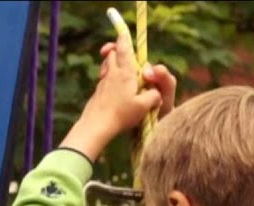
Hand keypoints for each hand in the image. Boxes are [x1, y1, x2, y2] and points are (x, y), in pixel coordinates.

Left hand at [59, 31, 167, 160]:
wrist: (96, 125)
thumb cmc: (121, 115)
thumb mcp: (144, 107)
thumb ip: (153, 96)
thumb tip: (156, 94)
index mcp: (125, 73)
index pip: (124, 49)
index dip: (124, 39)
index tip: (124, 32)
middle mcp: (113, 74)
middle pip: (112, 53)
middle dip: (116, 48)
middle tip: (122, 48)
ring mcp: (103, 82)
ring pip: (107, 65)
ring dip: (112, 61)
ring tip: (120, 67)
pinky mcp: (98, 92)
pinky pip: (104, 78)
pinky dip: (109, 76)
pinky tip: (114, 86)